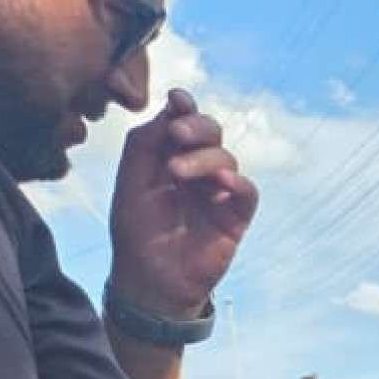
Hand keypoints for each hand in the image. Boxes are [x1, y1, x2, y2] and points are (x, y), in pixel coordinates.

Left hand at [107, 90, 257, 316]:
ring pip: (226, 159)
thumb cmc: (136, 231)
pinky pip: (247, 192)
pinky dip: (238, 183)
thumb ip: (146, 143)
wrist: (150, 280)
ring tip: (178, 174)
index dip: (184, 107)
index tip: (178, 99)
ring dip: (204, 159)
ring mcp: (217, 193)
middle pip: (211, 133)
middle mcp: (196, 170)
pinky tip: (221, 184)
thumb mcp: (131, 181)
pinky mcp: (235, 217)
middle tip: (178, 136)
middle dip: (197, 127)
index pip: (182, 123)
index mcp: (168, 156)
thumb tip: (172, 110)